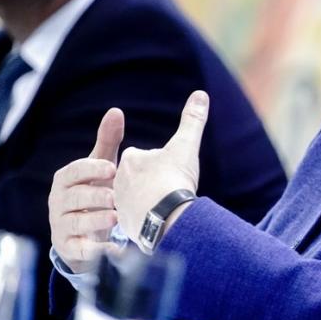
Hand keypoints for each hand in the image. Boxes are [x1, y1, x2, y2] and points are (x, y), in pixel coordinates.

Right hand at [49, 109, 123, 273]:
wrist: (84, 229)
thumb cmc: (95, 190)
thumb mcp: (101, 166)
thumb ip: (107, 140)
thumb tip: (116, 111)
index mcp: (65, 179)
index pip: (75, 172)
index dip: (92, 170)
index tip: (113, 169)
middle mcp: (59, 202)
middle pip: (74, 197)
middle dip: (95, 197)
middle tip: (116, 198)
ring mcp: (61, 225)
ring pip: (76, 223)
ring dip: (95, 221)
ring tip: (115, 218)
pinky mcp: (69, 248)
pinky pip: (80, 250)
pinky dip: (96, 250)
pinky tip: (115, 249)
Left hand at [114, 91, 206, 243]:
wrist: (166, 217)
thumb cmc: (174, 179)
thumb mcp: (186, 145)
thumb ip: (192, 120)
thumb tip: (201, 94)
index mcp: (131, 159)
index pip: (143, 156)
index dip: (161, 164)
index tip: (172, 172)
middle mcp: (119, 180)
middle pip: (139, 179)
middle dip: (152, 184)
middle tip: (170, 190)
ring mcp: (120, 204)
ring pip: (136, 200)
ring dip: (148, 203)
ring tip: (166, 208)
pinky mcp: (124, 225)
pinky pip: (136, 221)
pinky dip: (147, 221)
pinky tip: (161, 223)